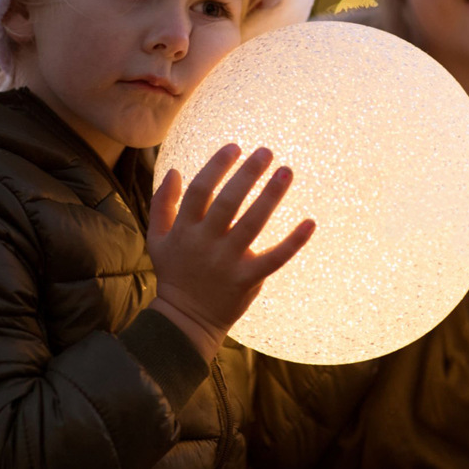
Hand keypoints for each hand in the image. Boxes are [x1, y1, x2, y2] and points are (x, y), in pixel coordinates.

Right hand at [147, 144, 314, 361]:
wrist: (185, 321)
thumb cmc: (175, 272)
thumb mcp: (158, 239)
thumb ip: (163, 203)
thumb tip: (175, 170)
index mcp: (185, 230)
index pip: (200, 190)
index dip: (217, 166)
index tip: (235, 147)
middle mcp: (205, 243)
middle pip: (227, 202)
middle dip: (247, 174)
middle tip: (266, 151)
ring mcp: (227, 262)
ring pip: (252, 224)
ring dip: (271, 196)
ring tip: (287, 171)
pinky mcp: (247, 280)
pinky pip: (274, 259)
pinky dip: (294, 241)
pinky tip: (310, 222)